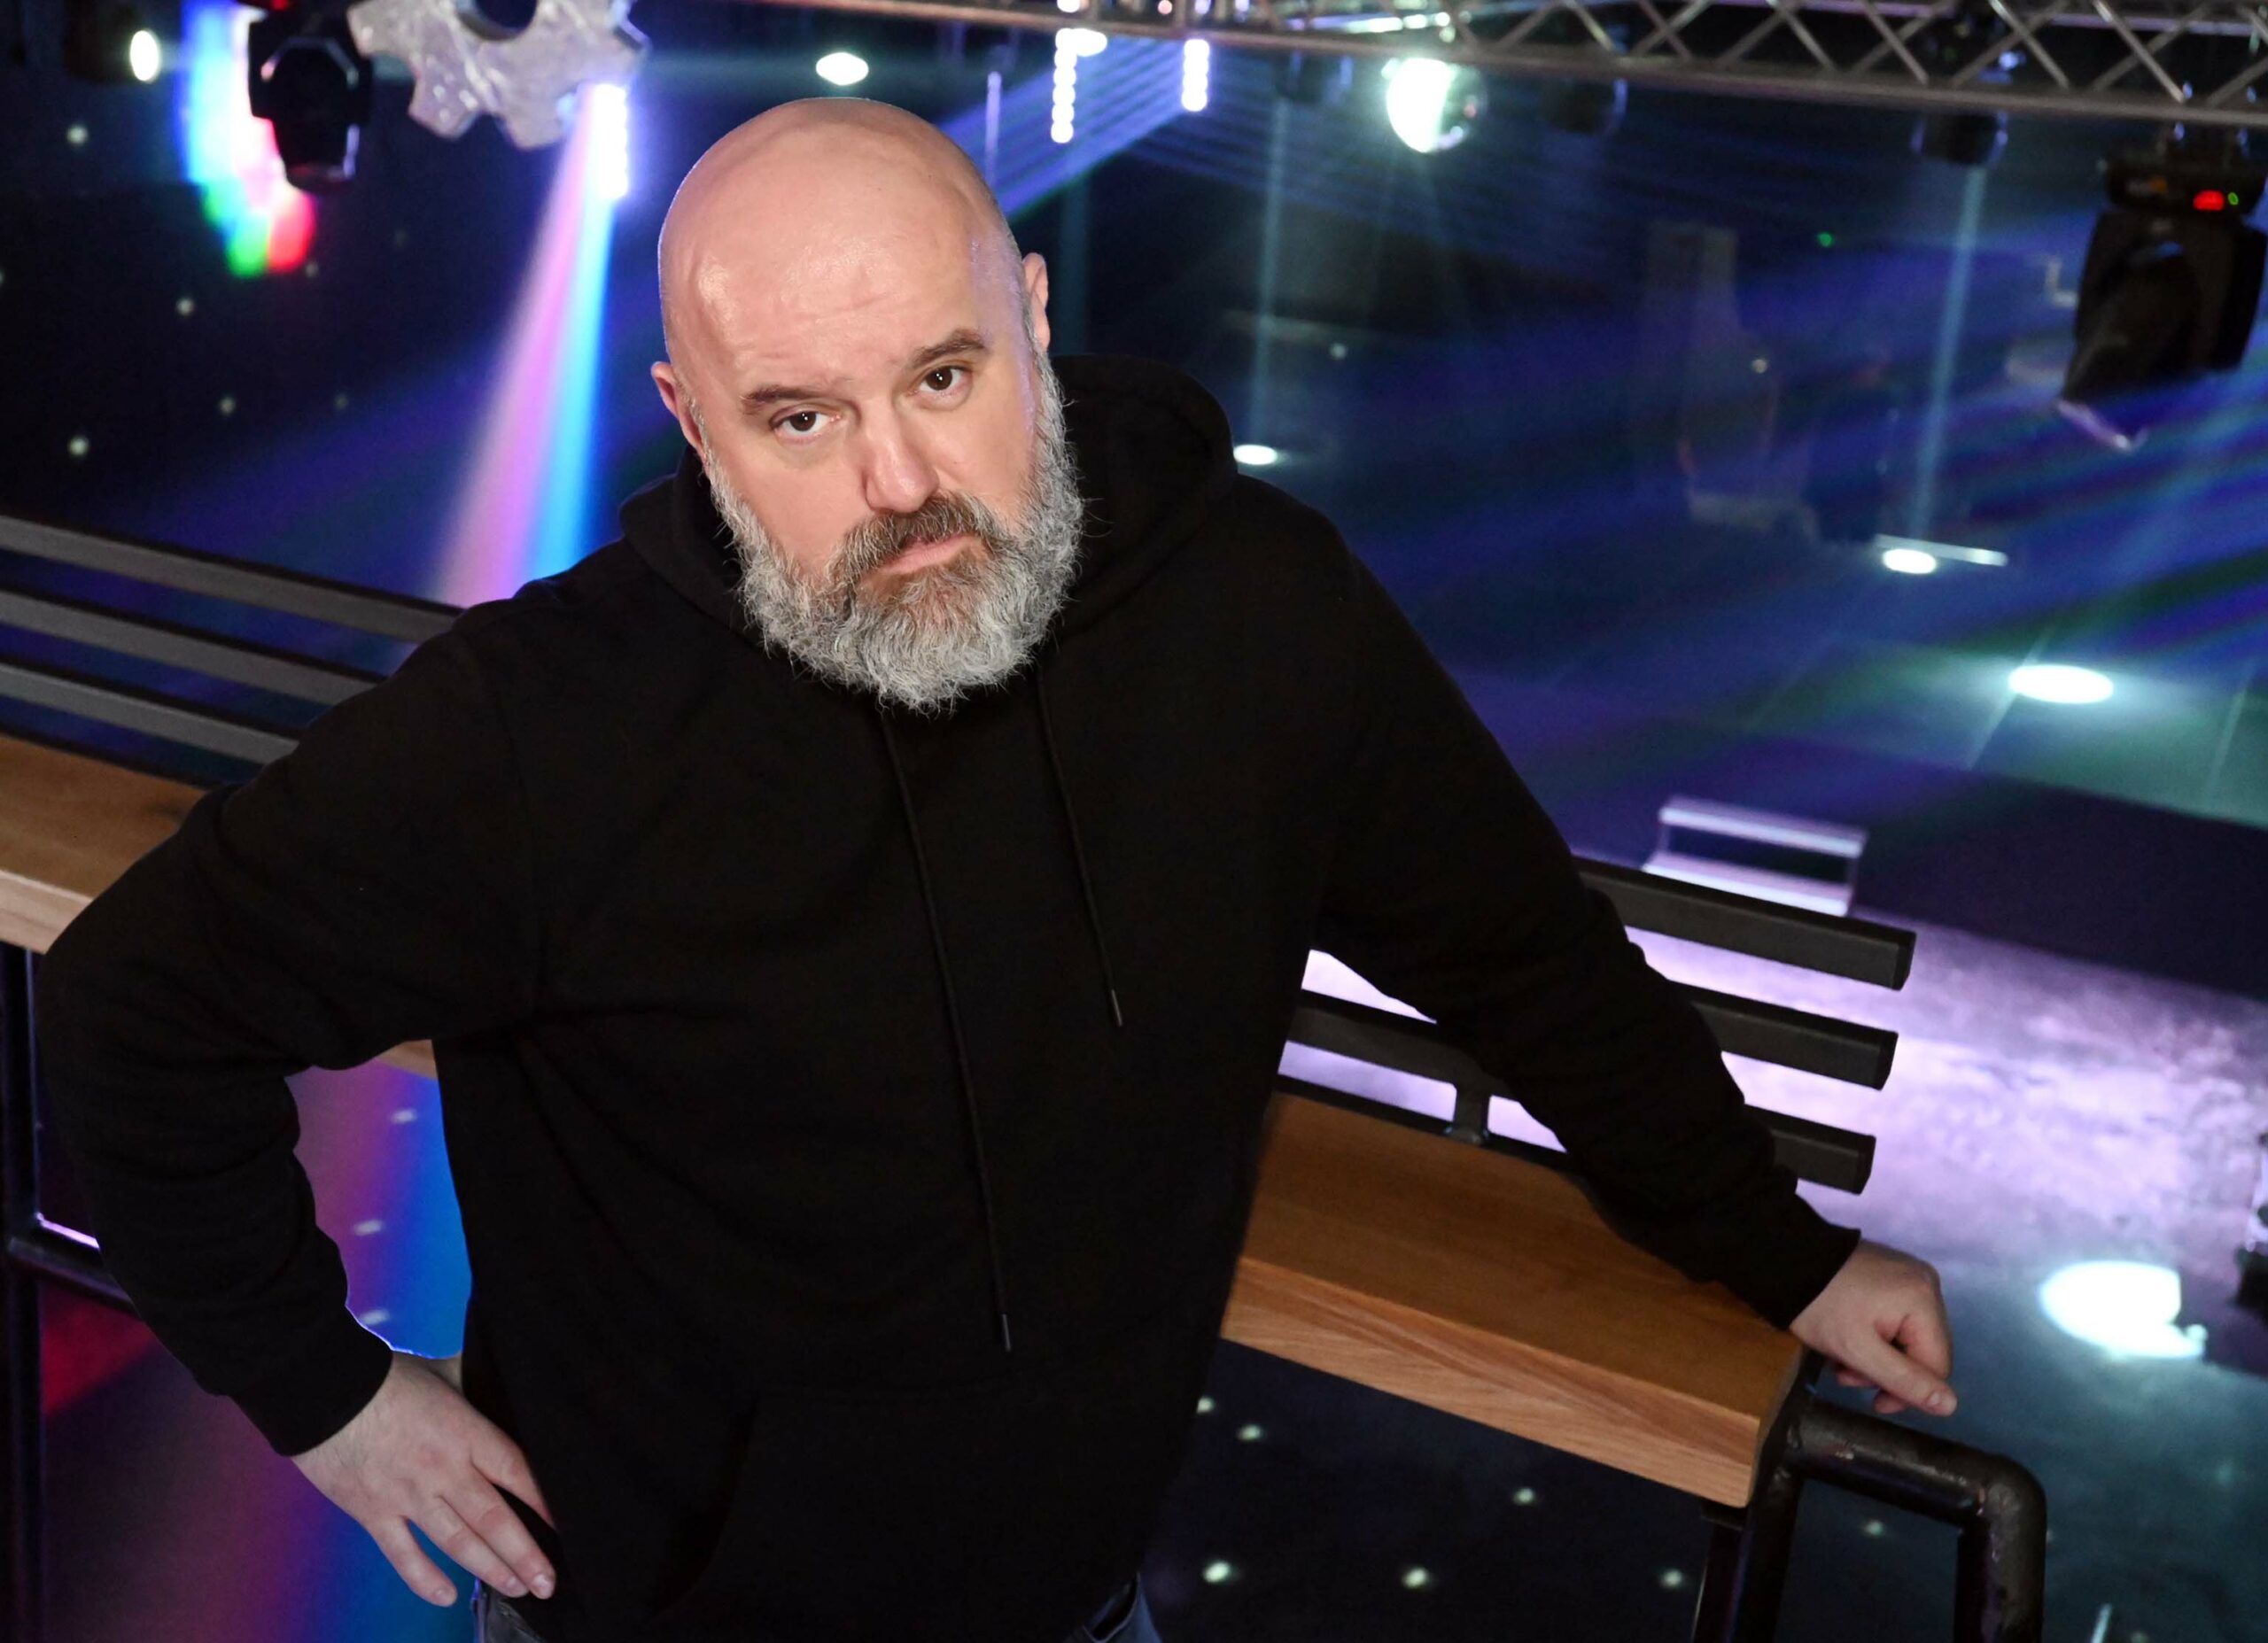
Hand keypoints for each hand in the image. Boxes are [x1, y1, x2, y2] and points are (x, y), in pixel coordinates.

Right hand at [289, 1348, 557, 1607]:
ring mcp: (408, 1496)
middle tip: (548, 1582)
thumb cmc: (385, 1376)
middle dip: (526, 1555)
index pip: (517, 1473)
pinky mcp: (374, 1513)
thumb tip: (505, 1374)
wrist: (322, 1392)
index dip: (545, 1503)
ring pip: (458, 1543)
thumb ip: (477, 1381)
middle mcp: (442, 1470)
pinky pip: (403, 1555)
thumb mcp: (444, 1371)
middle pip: (494, 1520)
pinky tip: (448, 1596)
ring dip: (491, 1570)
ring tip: (519, 1590)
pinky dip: (425, 1579)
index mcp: (465, 1433)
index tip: (566, 1525)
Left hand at [1787, 1237, 1956, 1417]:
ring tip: (1840, 1362)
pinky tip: (1847, 1341)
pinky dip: (1875, 1337)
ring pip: (1908, 1339)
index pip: (1937, 1366)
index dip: (1909, 1393)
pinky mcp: (1893, 1276)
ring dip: (1876, 1360)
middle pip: (1923, 1352)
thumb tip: (1951, 1407)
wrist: (1784, 1259)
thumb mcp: (1859, 1351)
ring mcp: (1910, 1277)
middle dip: (1886, 1374)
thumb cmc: (1819, 1307)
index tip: (1874, 1403)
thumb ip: (1904, 1381)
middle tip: (1846, 1376)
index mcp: (1925, 1300)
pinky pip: (1897, 1320)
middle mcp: (1927, 1284)